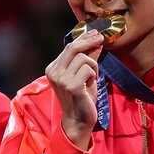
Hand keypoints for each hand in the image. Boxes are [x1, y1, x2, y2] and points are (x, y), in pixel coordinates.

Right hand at [46, 30, 105, 150]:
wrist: (79, 120)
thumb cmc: (82, 98)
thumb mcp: (85, 75)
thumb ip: (88, 58)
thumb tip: (95, 41)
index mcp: (53, 69)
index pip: (68, 47)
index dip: (83, 39)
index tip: (94, 33)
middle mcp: (54, 73)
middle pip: (72, 47)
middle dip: (89, 41)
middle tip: (101, 38)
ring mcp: (61, 79)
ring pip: (83, 58)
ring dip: (93, 66)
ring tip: (93, 78)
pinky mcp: (71, 86)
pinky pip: (88, 69)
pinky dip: (94, 75)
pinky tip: (91, 84)